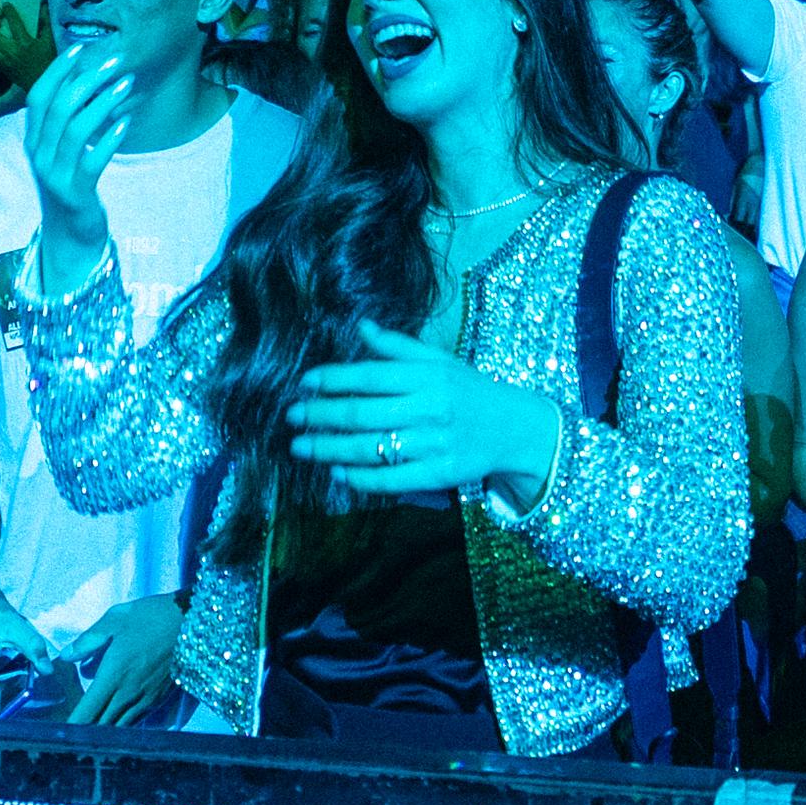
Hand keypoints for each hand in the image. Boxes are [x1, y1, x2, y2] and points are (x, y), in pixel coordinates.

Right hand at [21, 31, 138, 268]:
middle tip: (114, 60)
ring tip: (126, 84)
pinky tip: (126, 122)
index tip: (80, 47)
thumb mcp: (62, 150)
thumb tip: (88, 78)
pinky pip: (91, 161)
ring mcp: (54, 175)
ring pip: (75, 131)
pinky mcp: (75, 193)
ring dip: (102, 103)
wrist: (70, 233)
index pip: (39, 97)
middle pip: (58, 109)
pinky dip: (108, 140)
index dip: (57, 71)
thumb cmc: (71, 182)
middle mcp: (38, 155)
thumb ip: (68, 120)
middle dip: (86, 80)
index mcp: (33, 140)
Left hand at [67, 594, 184, 725]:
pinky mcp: (158, 700)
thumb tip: (65, 656)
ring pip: (118, 729)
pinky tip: (114, 723)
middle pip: (100, 727)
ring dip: (102, 733)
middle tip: (69, 737)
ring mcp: (145, 700)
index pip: (87, 712)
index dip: (71, 727)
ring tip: (89, 735)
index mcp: (113, 676)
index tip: (59, 733)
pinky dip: (121, 727)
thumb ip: (88, 640)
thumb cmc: (152, 617)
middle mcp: (128, 694)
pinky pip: (134, 722)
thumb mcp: (115, 619)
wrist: (193, 622)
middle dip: (83, 735)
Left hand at [288, 319, 562, 506]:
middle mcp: (429, 407)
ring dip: (330, 449)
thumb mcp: (439, 360)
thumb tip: (360, 326)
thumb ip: (398, 346)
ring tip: (301, 447)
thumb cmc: (469, 390)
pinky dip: (361, 477)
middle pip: (362, 413)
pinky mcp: (439, 473)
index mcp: (427, 375)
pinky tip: (338, 473)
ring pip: (371, 448)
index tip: (305, 383)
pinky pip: (392, 478)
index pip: (370, 375)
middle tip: (290, 417)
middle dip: (320, 416)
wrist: (515, 429)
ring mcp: (434, 442)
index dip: (334, 379)